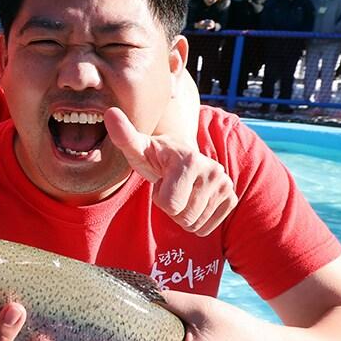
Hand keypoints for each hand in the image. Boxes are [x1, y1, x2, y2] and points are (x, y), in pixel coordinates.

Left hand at [105, 107, 236, 235]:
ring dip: (183, 214)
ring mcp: (225, 184)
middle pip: (184, 217)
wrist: (179, 155)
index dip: (158, 198)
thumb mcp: (137, 147)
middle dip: (171, 208)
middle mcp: (213, 171)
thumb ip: (124, 135)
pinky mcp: (231, 197)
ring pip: (195, 225)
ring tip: (181, 192)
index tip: (161, 181)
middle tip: (171, 188)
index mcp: (189, 161)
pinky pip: (208, 228)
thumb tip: (110, 112)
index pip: (170, 205)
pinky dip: (196, 220)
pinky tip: (192, 200)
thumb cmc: (153, 155)